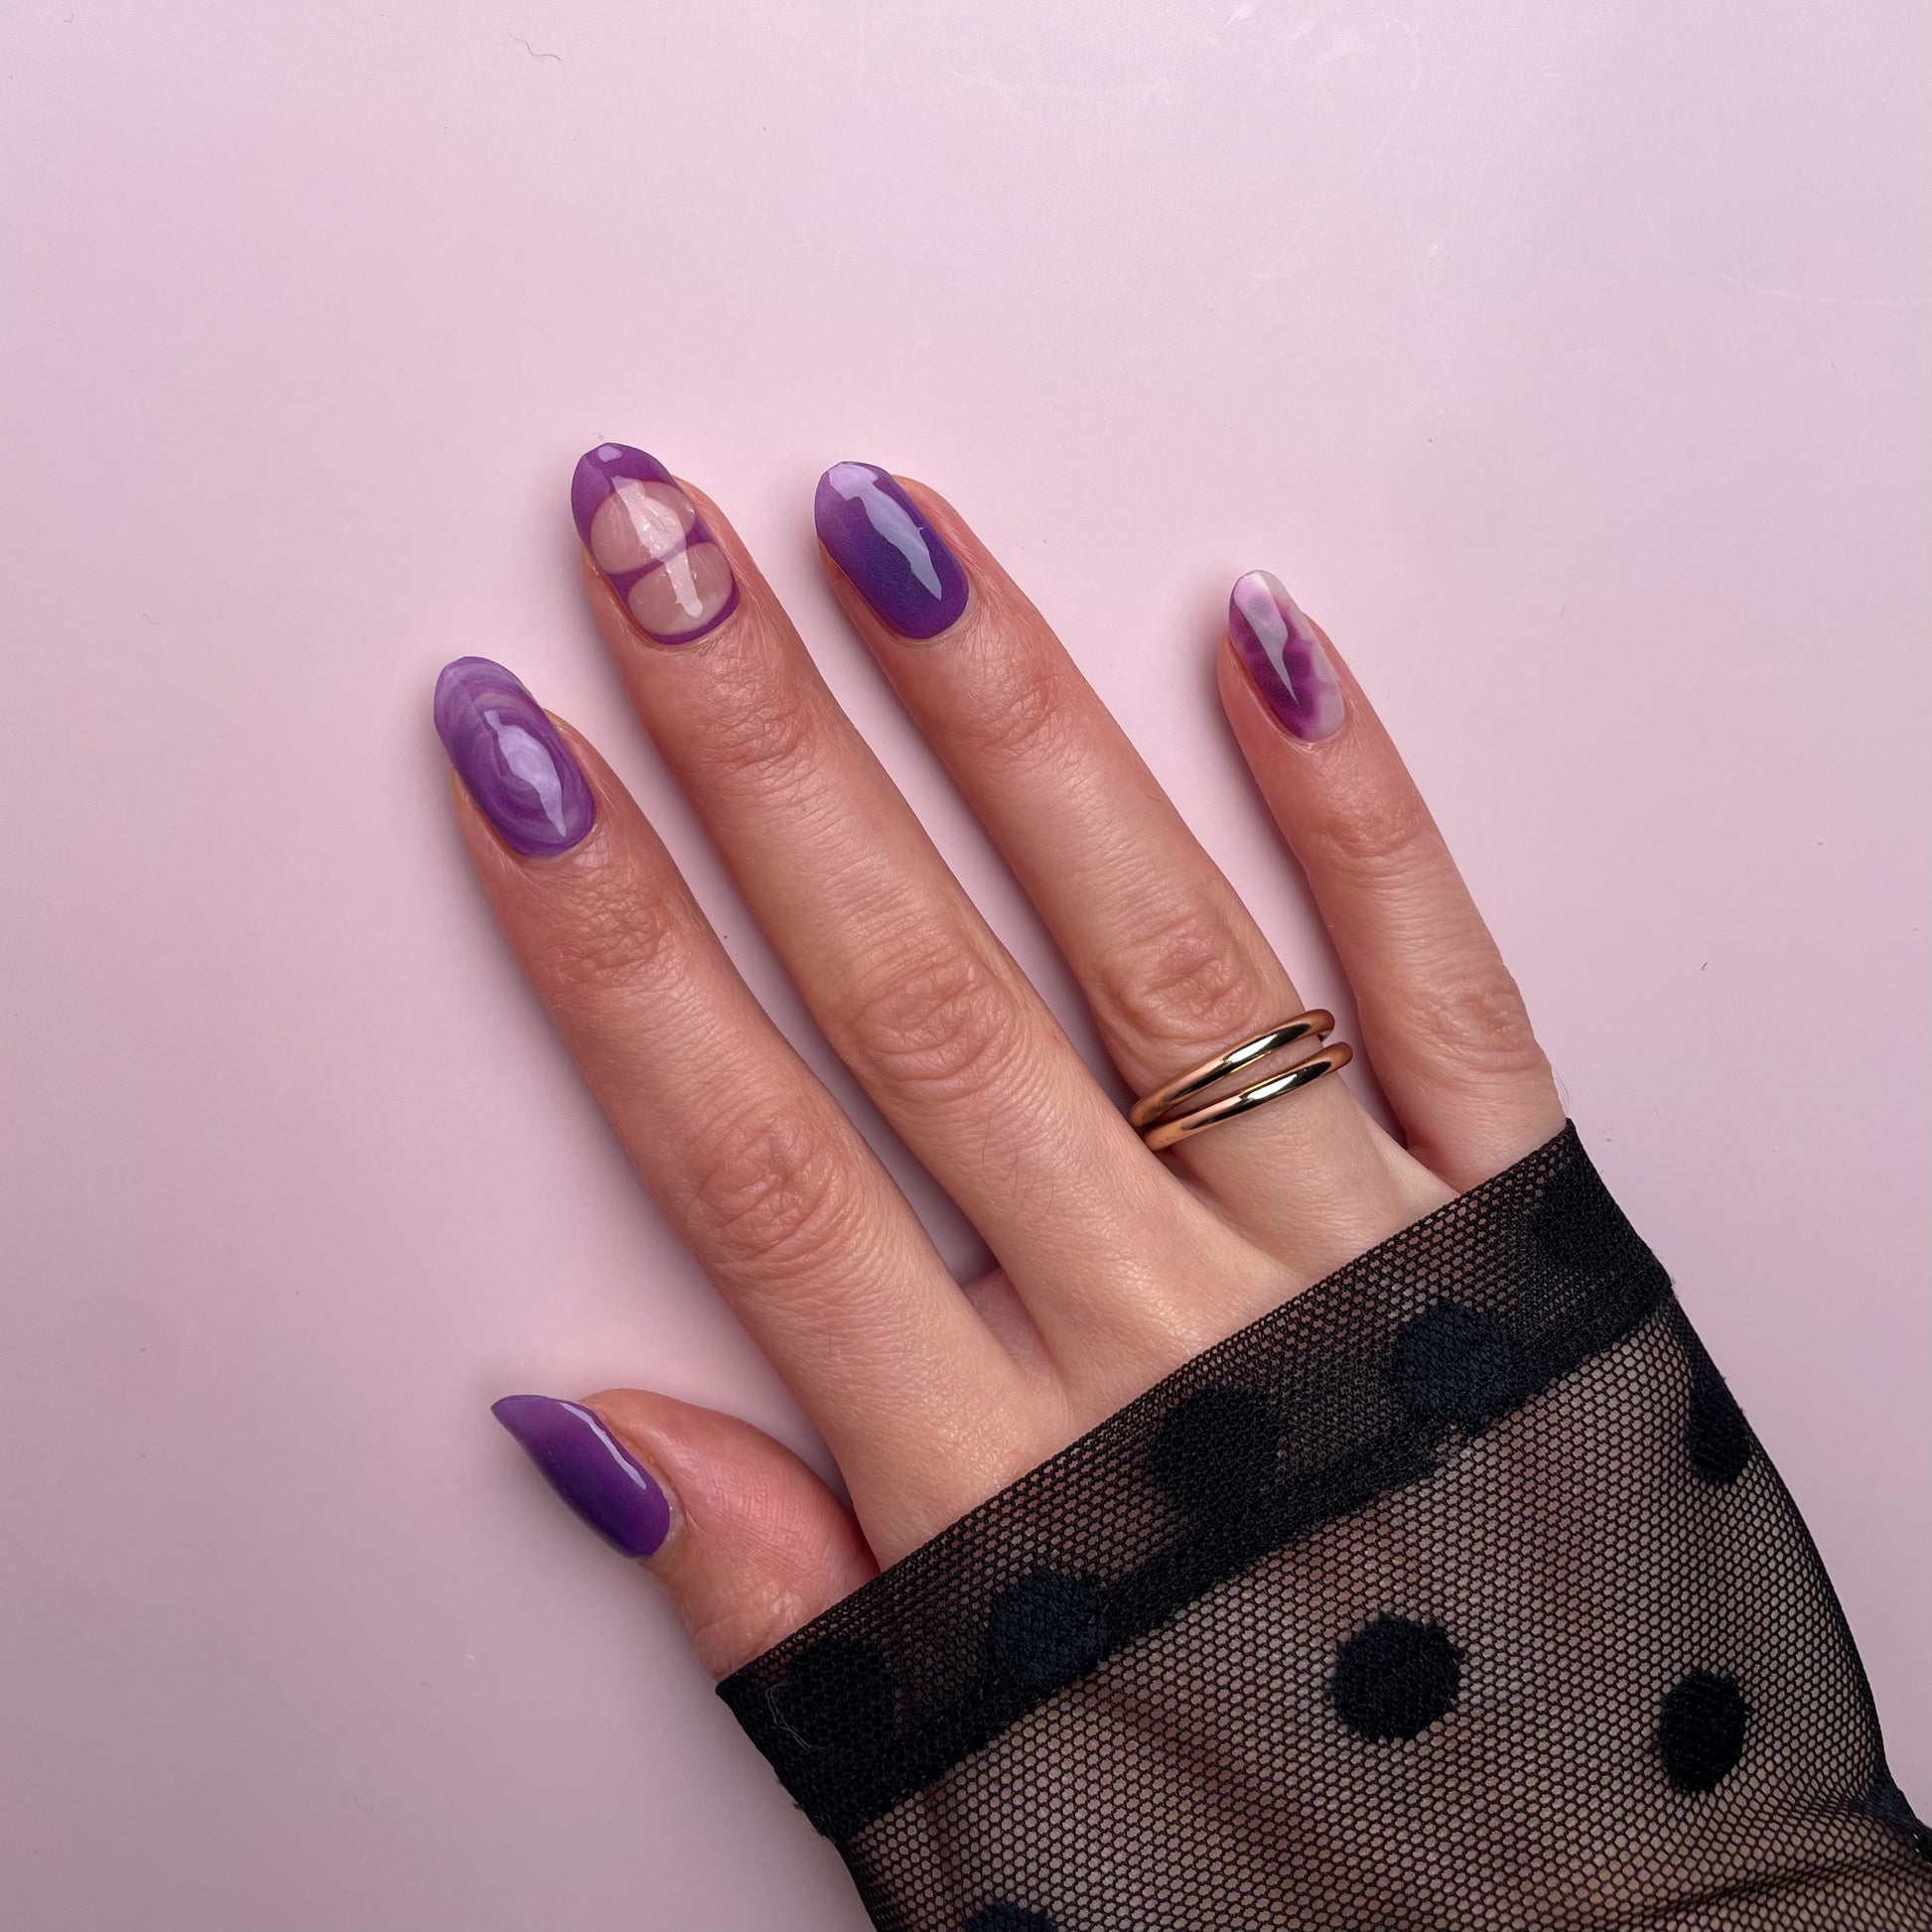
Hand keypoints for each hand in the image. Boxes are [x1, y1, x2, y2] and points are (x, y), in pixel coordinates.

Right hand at [438, 447, 1564, 1680]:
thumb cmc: (1263, 1883)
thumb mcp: (965, 1792)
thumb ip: (776, 1596)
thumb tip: (578, 1416)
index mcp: (1002, 1485)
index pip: (748, 1151)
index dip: (611, 943)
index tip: (519, 756)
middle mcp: (1170, 1334)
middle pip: (919, 993)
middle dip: (764, 753)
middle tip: (655, 541)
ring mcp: (1357, 1257)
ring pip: (1151, 945)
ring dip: (1009, 723)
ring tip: (890, 535)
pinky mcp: (1529, 1227)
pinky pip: (1439, 983)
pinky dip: (1358, 811)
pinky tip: (1261, 644)